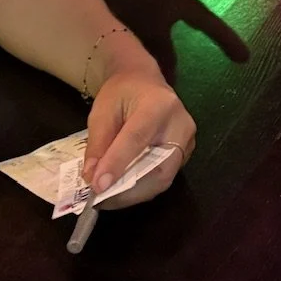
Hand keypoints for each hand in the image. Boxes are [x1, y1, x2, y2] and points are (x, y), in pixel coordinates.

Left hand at [83, 62, 194, 202]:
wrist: (144, 79)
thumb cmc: (122, 92)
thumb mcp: (102, 111)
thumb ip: (98, 144)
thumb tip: (92, 178)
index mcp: (158, 105)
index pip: (137, 139)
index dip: (117, 164)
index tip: (97, 187)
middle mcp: (180, 123)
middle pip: (160, 167)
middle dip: (130, 190)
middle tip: (102, 200)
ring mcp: (188, 139)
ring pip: (164, 177)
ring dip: (135, 193)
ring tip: (108, 199)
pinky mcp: (186, 151)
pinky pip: (165, 176)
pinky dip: (142, 188)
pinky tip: (122, 190)